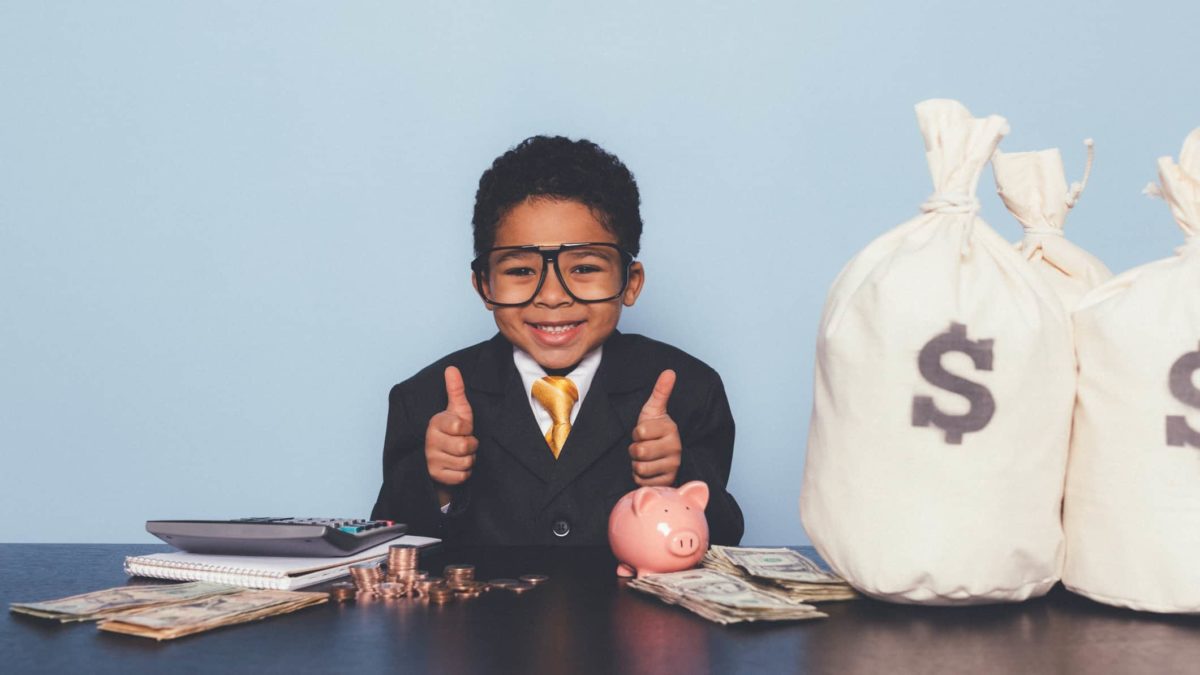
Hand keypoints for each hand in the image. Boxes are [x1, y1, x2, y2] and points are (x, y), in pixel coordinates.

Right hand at [425, 366, 478, 505]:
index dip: (468, 429)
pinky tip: (457, 465)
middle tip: (465, 442)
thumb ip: (455, 390)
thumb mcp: (457, 410)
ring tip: (461, 454)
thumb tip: (451, 368)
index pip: (460, 427)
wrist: (440, 456)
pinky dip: (464, 472)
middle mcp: (430, 441)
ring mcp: (431, 459)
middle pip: (464, 447)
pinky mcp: (435, 475)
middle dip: (471, 446)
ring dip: (468, 460)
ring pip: (465, 463)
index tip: (463, 428)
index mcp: (435, 423)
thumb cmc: (453, 430)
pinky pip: (461, 476)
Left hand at [629, 370, 680, 486]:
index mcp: (670, 429)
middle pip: (639, 452)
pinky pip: (643, 482)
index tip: (643, 433)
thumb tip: (670, 371)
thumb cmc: (654, 430)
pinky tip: (647, 471)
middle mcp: (675, 448)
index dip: (635, 433)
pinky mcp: (668, 481)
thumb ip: (661, 391)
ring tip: (645, 458)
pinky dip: (639, 478)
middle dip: (634, 450)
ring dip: (636, 464)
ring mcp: (673, 466)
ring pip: (640, 468)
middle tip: (642, 447)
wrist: (661, 455)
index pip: (639, 432)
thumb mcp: (654, 410)